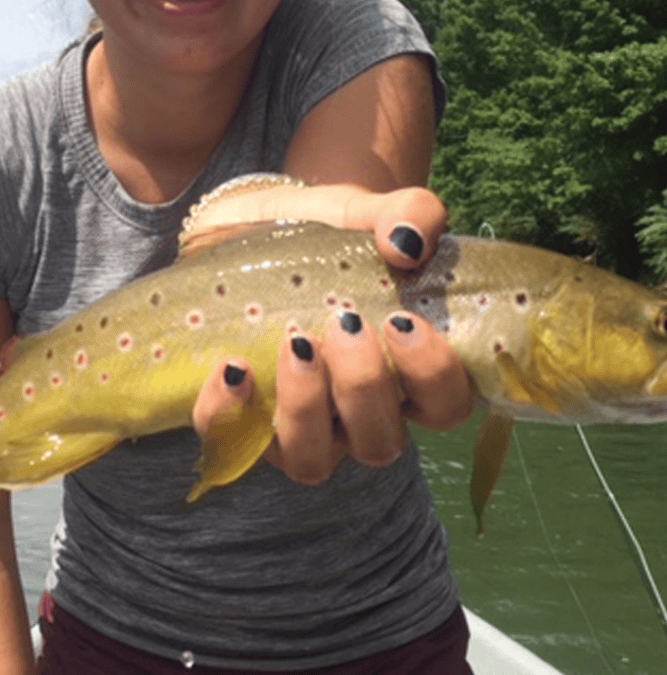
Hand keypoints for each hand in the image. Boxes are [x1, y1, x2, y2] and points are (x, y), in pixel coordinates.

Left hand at [191, 183, 474, 484]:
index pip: (444, 406)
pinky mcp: (240, 416)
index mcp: (403, 370)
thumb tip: (408, 243)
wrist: (247, 225)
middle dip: (365, 388)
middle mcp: (356, 410)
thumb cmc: (324, 231)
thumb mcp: (366, 212)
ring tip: (295, 343)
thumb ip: (409, 213)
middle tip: (345, 323)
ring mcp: (298, 423)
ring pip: (313, 462)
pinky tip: (234, 365)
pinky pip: (231, 442)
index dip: (434, 380)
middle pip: (381, 442)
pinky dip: (229, 412)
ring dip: (307, 408)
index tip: (403, 321)